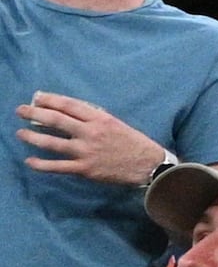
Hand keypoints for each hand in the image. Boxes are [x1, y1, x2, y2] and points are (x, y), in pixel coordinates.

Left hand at [19, 93, 168, 186]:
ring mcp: (86, 151)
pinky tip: (30, 161)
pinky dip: (41, 164)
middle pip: (56, 120)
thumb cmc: (133, 143)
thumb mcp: (116, 124)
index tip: (37, 97)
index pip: (69, 105)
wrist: (148, 165)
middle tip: (21, 110)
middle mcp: (90, 133)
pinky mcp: (85, 169)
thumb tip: (69, 115)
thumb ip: (94, 120)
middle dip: (34, 114)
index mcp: (100, 119)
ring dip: (32, 137)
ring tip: (20, 134)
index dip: (50, 100)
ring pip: (52, 143)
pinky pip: (57, 166)